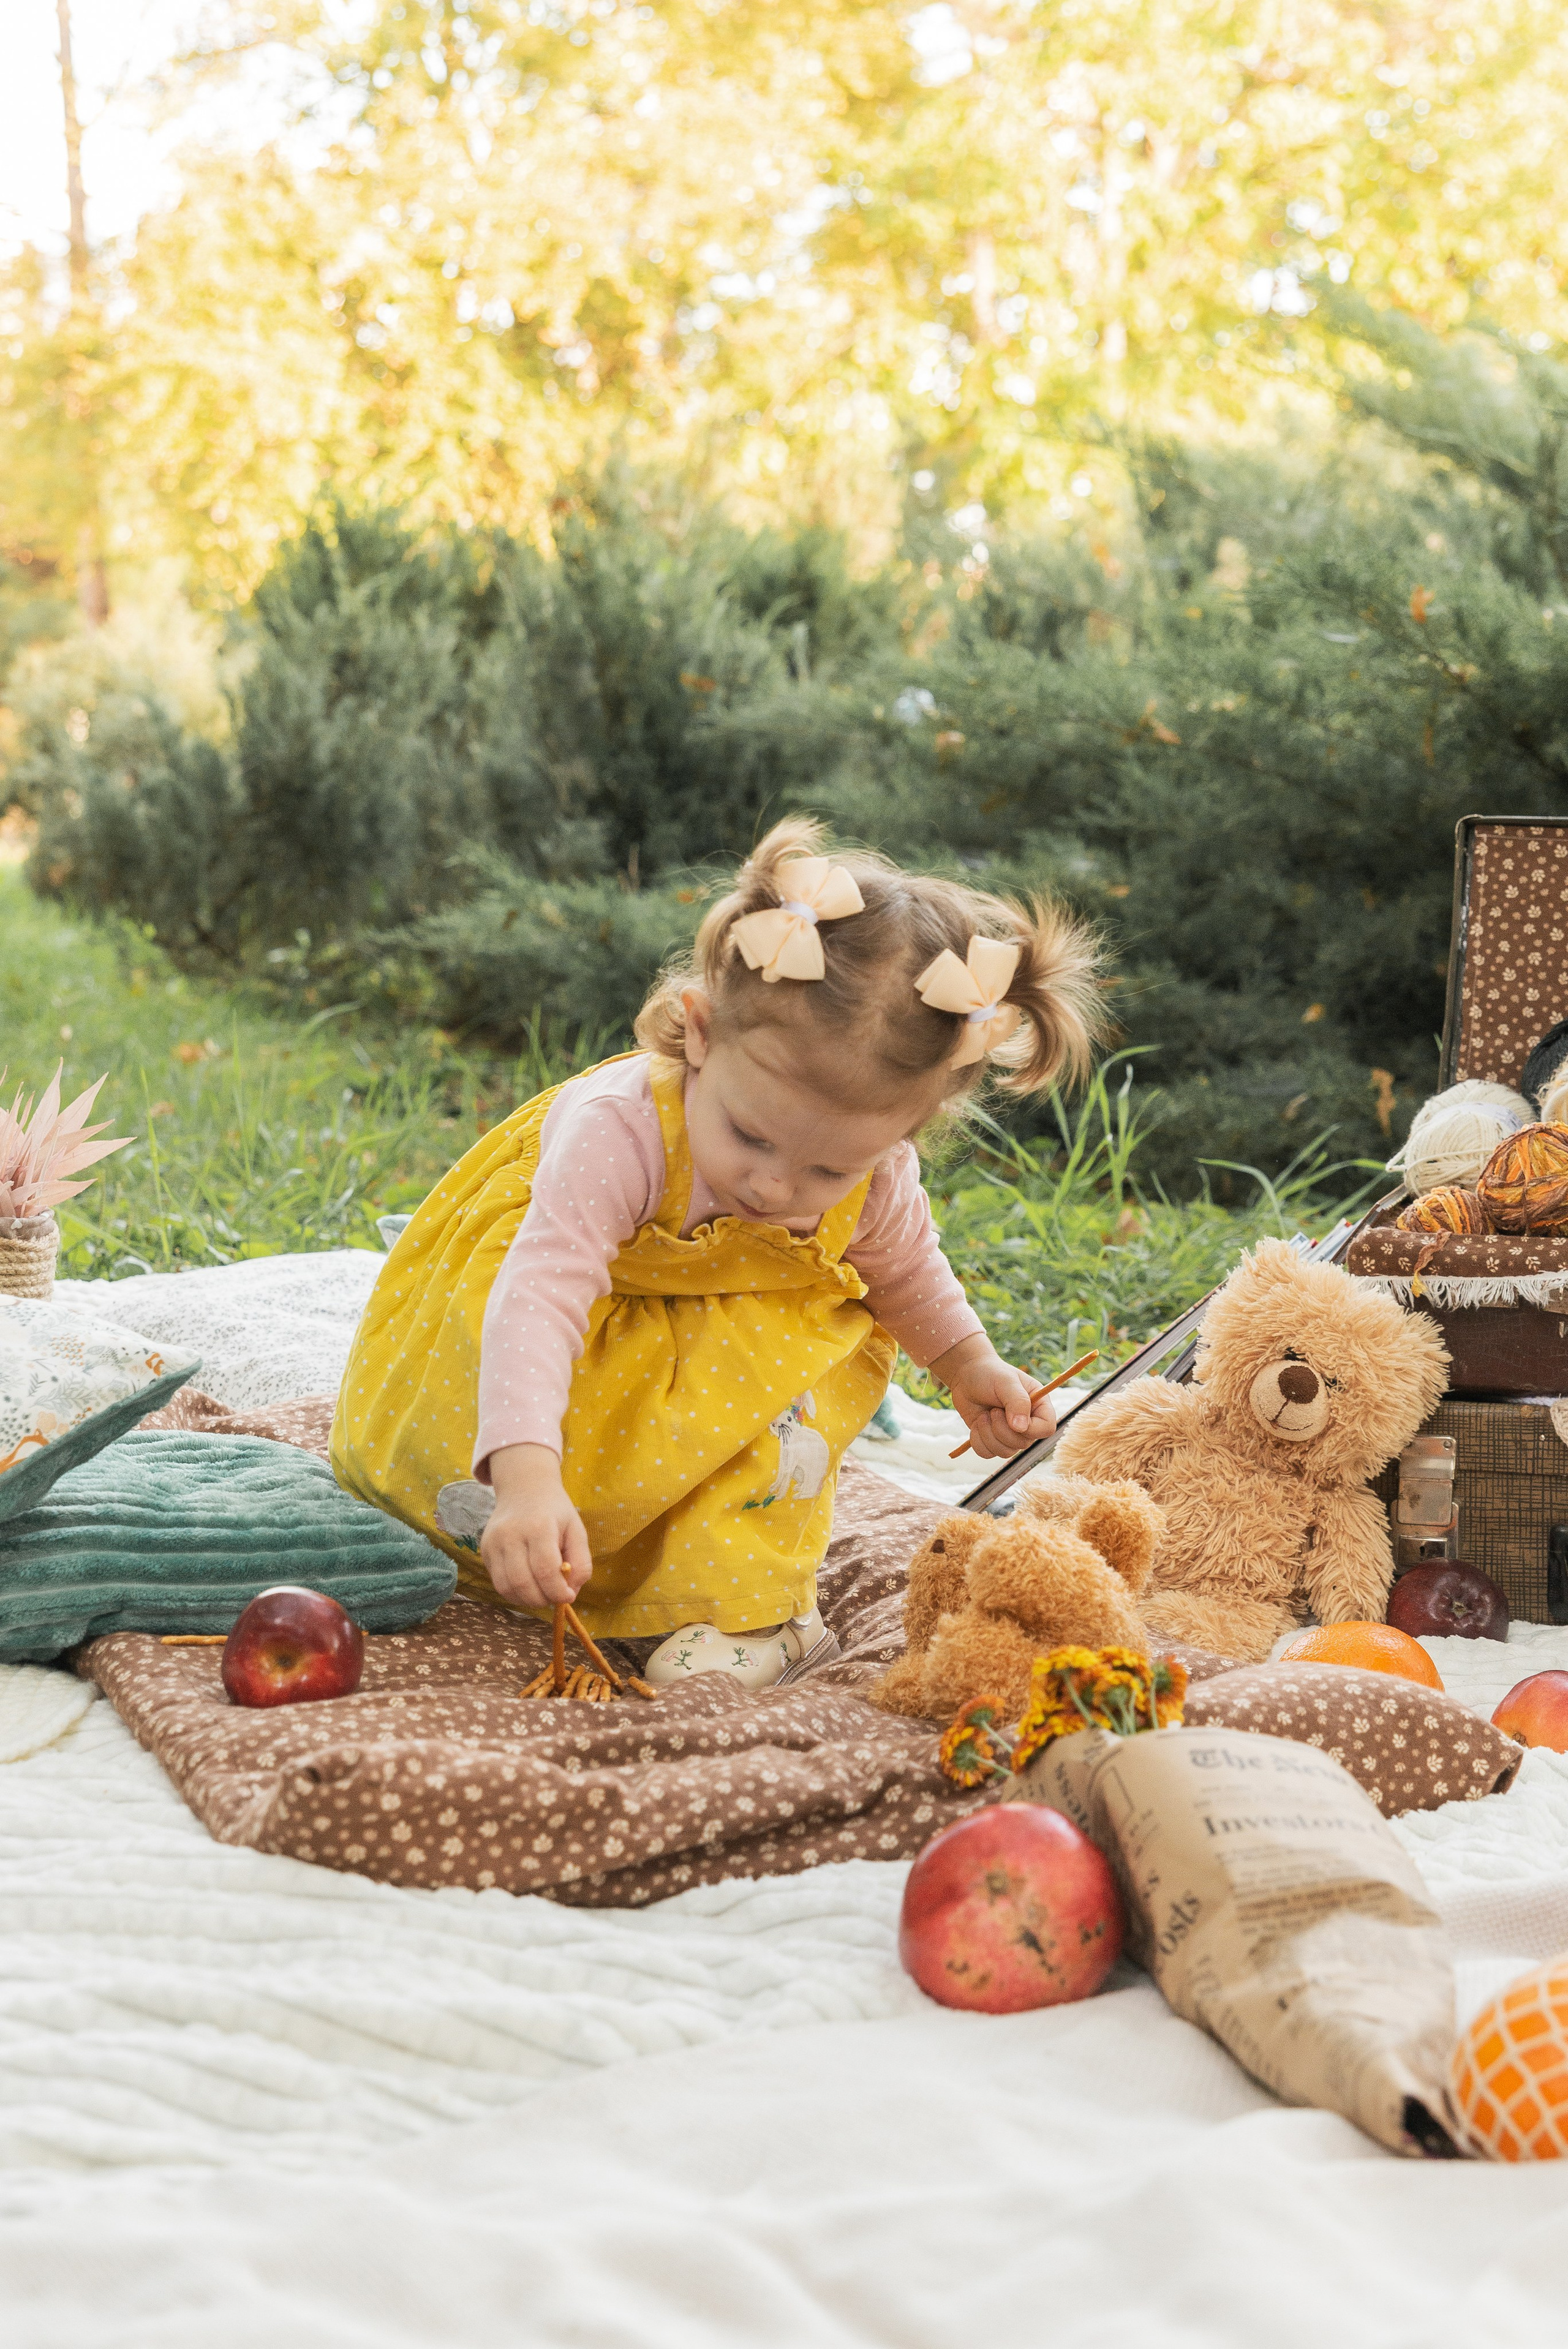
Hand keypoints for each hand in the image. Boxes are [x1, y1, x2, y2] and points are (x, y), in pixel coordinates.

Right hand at [480, 1443, 591, 1609]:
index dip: (558, 1591)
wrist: (524, 1489)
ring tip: (542, 1594)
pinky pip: (498, 1583)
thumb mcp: (576, 1530)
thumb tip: (571, 1593)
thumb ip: (581, 1562)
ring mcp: (493, 1543)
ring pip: (506, 1587)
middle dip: (542, 1599)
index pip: (545, 1569)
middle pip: (523, 1583)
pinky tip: (528, 1587)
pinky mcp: (485, 1550)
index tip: (568, 1596)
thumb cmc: (554, 1512)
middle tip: (555, 1598)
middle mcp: (511, 1534)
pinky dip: (514, 1593)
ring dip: (527, 1601)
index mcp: (538, 1527)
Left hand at [930, 1334, 1056, 1461]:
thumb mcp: (1005, 1381)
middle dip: (1001, 1429)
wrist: (966, 1376)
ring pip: (1005, 1452)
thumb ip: (1017, 1401)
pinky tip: (977, 1424)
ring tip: (984, 1415)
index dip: (1031, 1429)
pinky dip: (978, 1441)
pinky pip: (988, 1453)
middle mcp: (1027, 1422)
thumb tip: (1021, 1428)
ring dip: (988, 1435)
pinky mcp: (993, 1439)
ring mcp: (1010, 1433)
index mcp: (1038, 1405)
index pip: (1047, 1429)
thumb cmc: (989, 1373)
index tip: (1012, 1418)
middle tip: (992, 1410)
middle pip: (1023, 1444)